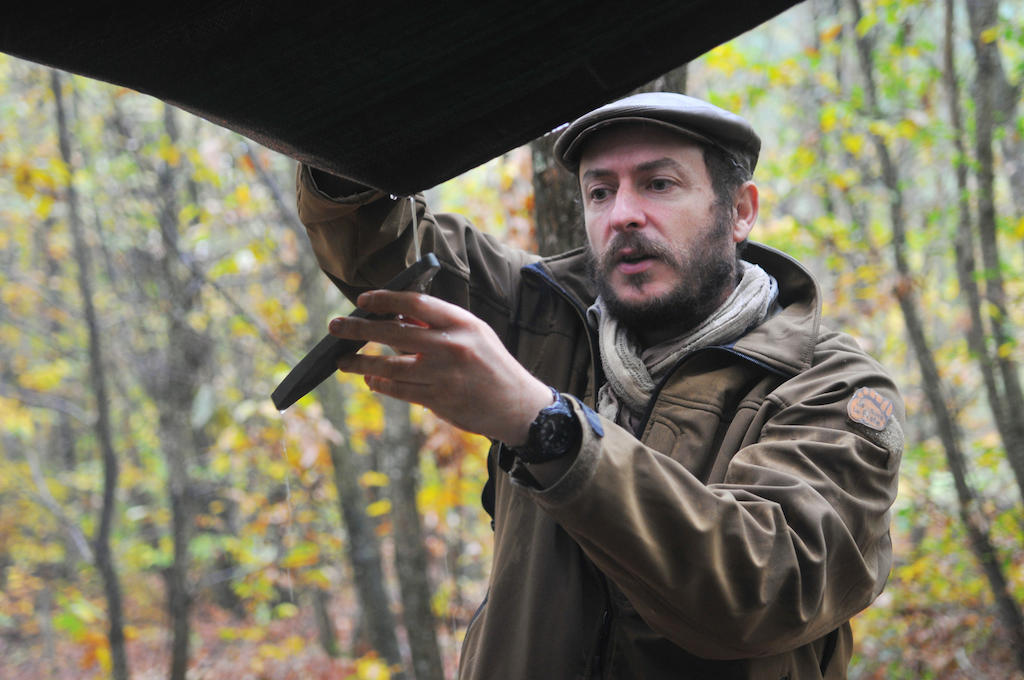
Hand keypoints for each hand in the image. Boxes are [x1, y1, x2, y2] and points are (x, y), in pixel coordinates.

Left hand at [328, 290, 553, 444]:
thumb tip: (396, 315)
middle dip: (359, 329)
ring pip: (389, 365)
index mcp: (461, 323)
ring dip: (361, 362)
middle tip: (335, 327)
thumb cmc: (491, 365)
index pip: (416, 302)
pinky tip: (370, 379)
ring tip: (342, 360)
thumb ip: (439, 325)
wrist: (518, 405)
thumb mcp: (474, 334)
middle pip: (394, 332)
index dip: (385, 299)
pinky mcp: (439, 400)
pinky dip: (380, 384)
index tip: (362, 300)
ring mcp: (444, 375)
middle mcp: (451, 346)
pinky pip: (399, 390)